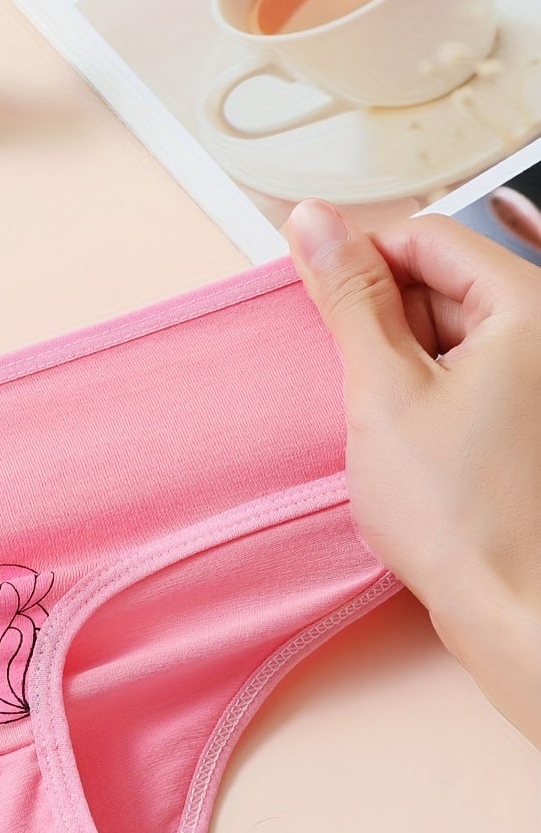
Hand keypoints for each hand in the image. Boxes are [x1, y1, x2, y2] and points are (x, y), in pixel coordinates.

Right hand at [284, 201, 540, 746]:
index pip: (429, 238)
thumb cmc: (459, 514)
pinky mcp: (527, 423)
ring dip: (403, 366)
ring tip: (385, 425)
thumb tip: (313, 223)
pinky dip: (425, 399)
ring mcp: (538, 381)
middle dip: (385, 322)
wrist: (514, 609)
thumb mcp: (382, 391)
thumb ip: (348, 299)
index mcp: (529, 307)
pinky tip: (407, 447)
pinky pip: (468, 379)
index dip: (362, 265)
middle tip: (356, 382)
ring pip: (452, 335)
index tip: (318, 301)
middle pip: (444, 283)